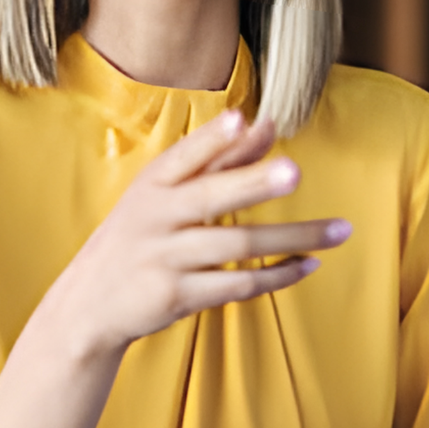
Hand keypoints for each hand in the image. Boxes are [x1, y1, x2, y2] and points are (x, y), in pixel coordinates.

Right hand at [0, 107, 355, 427]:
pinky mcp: (176, 296)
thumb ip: (216, 161)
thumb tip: (263, 125)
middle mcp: (155, 218)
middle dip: (253, 183)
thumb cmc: (138, 239)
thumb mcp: (163, 196)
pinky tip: (309, 265)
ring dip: (294, 238)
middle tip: (296, 172)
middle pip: (211, 198)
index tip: (242, 120)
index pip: (184, 157)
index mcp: (151, 186)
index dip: (212, 139)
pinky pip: (238, 285)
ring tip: (341, 231)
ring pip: (238, 246)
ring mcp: (165, 259)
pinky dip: (277, 275)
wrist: (87, 307)